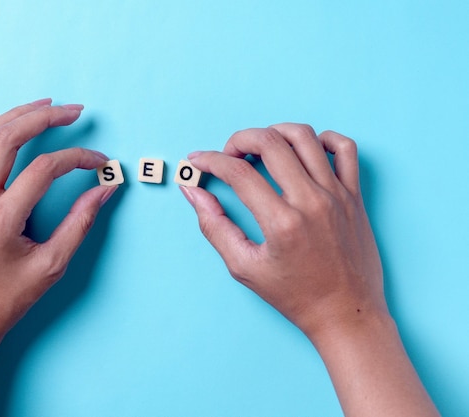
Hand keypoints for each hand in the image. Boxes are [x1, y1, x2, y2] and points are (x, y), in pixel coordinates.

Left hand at [0, 99, 116, 342]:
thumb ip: (80, 222)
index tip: (101, 163)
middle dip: (43, 117)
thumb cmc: (6, 300)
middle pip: (7, 138)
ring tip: (43, 106)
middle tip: (73, 110)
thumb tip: (106, 190)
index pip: (45, 169)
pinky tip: (2, 125)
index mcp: (0, 219)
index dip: (78, 158)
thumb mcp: (51, 266)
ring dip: (13, 116)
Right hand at [180, 124, 438, 415]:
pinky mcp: (354, 195)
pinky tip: (304, 151)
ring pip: (305, 137)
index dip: (210, 161)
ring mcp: (337, 195)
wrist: (346, 314)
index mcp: (282, 223)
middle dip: (239, 139)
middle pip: (270, 143)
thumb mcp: (244, 268)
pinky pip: (345, 148)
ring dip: (275, 132)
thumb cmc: (296, 296)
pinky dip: (323, 139)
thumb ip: (214, 227)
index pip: (238, 173)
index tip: (198, 161)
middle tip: (228, 154)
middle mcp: (312, 201)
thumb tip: (194, 193)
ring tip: (261, 147)